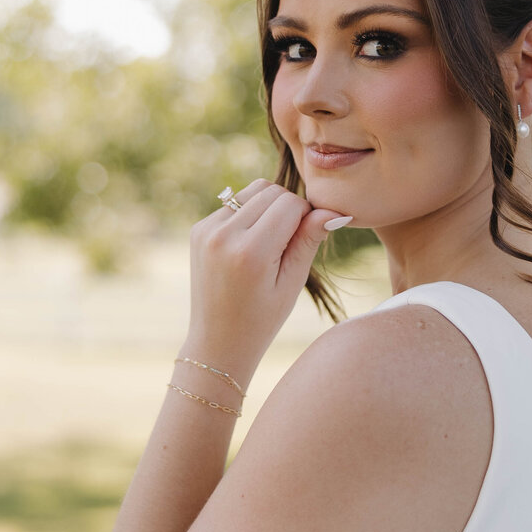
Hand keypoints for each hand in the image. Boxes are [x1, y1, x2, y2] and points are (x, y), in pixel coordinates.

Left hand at [185, 178, 350, 372]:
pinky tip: (249, 245)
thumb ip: (309, 241)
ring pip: (253, 191)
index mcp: (251, 252)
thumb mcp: (292, 283)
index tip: (305, 240)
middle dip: (288, 208)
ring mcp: (207, 230)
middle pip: (271, 191)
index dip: (306, 216)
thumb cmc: (262, 318)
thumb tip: (333, 212)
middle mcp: (224, 236)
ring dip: (268, 207)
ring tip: (270, 242)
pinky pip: (233, 203)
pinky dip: (248, 215)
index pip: (290, 203)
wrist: (218, 340)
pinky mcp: (199, 230)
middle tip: (289, 243)